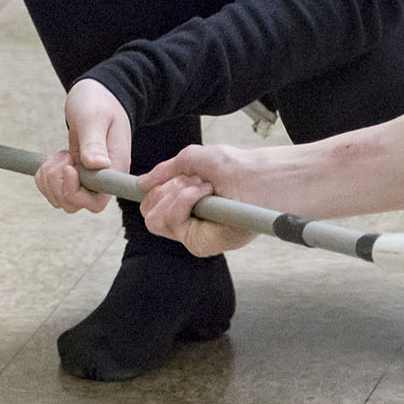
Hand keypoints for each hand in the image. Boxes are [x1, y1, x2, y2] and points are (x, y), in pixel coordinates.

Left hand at [33, 79, 132, 212]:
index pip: (97, 202)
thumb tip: (95, 165)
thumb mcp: (94, 117)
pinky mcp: (74, 174)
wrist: (97, 93)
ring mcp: (87, 177)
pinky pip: (54, 189)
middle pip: (74, 204)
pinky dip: (45, 178)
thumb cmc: (99, 101)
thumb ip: (94, 142)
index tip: (69, 168)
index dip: (76, 193)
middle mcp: (103, 178)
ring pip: (61, 199)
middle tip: (61, 155)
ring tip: (57, 155)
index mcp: (114, 167)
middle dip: (58, 183)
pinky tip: (51, 160)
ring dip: (49, 180)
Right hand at [139, 146, 260, 256]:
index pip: (151, 206)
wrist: (262, 176)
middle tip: (194, 179)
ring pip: (156, 219)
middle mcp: (189, 223)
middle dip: (166, 189)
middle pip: (148, 214)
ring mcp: (195, 235)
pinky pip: (173, 222)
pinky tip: (207, 192)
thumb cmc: (237, 167)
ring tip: (205, 185)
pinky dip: (185, 200)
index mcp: (185, 205)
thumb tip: (141, 183)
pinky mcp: (201, 244)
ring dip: (177, 193)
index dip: (152, 191)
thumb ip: (166, 170)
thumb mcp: (195, 159)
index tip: (156, 181)